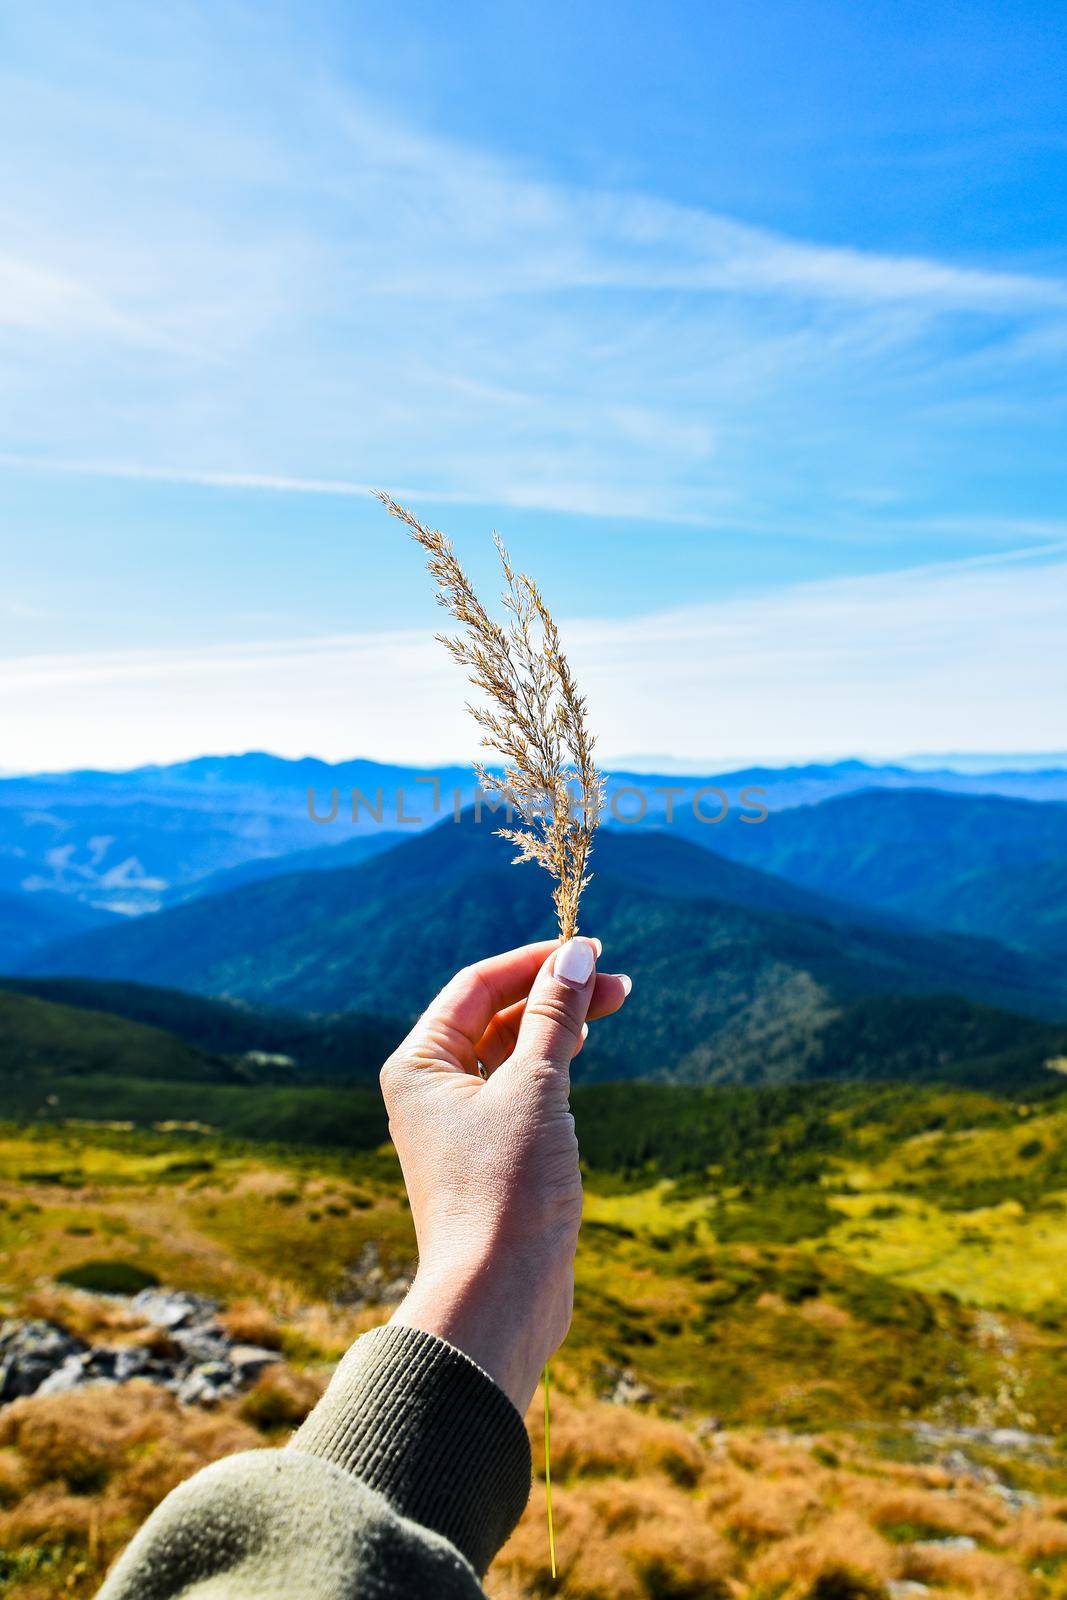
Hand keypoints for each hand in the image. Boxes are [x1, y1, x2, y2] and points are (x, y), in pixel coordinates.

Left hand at [382, 937, 629, 1412]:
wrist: (498, 1299)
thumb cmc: (505, 1190)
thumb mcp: (535, 1088)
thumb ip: (555, 1016)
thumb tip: (577, 955)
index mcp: (418, 1065)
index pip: (476, 986)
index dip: (533, 962)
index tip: (589, 949)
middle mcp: (430, 1090)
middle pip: (494, 1016)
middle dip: (553, 993)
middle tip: (617, 982)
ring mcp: (461, 1125)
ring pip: (511, 1053)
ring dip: (558, 1026)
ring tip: (611, 1004)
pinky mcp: (492, 1157)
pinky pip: (521, 1091)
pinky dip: (553, 1066)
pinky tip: (583, 1056)